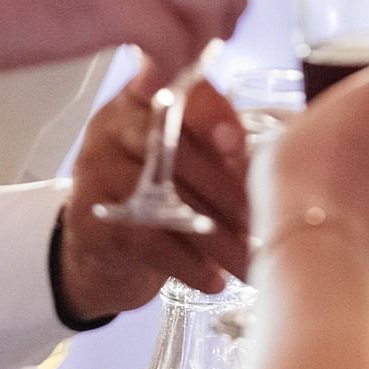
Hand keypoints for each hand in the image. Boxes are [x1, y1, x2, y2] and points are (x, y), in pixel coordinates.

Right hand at [57, 74, 250, 321]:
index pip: (176, 88)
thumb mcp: (186, 161)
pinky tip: (214, 280)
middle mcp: (114, 124)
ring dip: (217, 236)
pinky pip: (149, 240)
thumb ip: (221, 150)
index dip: (209, 112)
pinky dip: (190, 264)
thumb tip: (277, 167)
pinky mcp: (90, 221)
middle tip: (264, 219)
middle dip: (227, 189)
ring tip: (250, 261)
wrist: (99, 253)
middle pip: (174, 149)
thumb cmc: (158, 196)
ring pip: (165, 199)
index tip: (238, 141)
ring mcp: (97, 171)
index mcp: (144, 98)